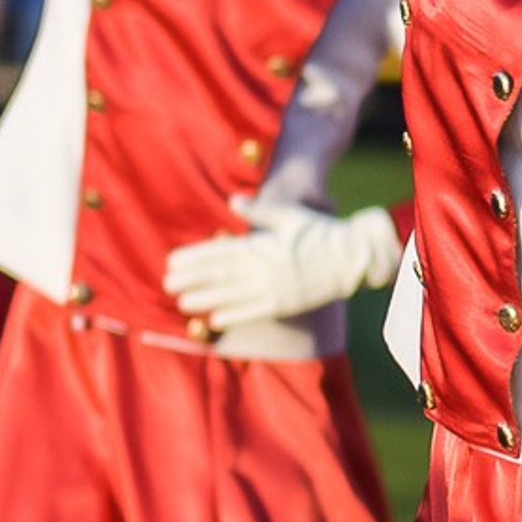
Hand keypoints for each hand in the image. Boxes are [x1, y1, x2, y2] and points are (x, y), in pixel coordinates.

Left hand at [161, 198, 404, 331]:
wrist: (355, 257)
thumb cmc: (322, 232)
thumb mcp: (291, 216)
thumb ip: (260, 211)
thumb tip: (233, 200)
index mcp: (264, 245)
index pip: (221, 251)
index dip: (195, 257)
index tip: (173, 261)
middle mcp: (266, 269)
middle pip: (221, 275)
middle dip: (192, 279)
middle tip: (167, 283)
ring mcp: (275, 289)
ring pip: (232, 296)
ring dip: (206, 299)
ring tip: (182, 303)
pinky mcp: (286, 304)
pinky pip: (254, 312)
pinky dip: (234, 316)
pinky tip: (214, 320)